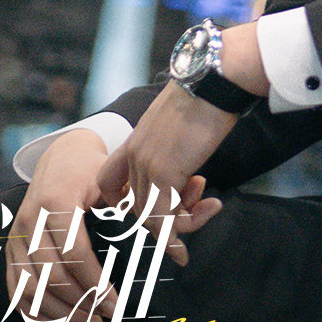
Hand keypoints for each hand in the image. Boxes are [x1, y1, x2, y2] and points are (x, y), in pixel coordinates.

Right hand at [4, 129, 117, 321]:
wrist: (60, 157)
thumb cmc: (91, 171)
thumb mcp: (110, 182)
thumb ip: (128, 211)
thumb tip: (161, 245)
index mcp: (56, 201)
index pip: (75, 253)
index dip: (95, 284)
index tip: (116, 305)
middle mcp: (29, 220)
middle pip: (52, 275)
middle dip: (80, 303)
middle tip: (106, 320)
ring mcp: (15, 236)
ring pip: (30, 286)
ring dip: (59, 313)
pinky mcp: (10, 248)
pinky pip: (15, 287)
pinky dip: (34, 311)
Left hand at [93, 82, 234, 258]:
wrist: (213, 82)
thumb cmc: (208, 97)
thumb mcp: (183, 123)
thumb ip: (177, 145)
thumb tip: (191, 157)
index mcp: (136, 139)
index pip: (109, 180)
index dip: (122, 201)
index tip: (150, 207)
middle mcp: (134, 154)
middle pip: (136, 205)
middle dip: (168, 215)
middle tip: (200, 205)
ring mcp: (145, 164)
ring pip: (151, 216)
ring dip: (181, 224)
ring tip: (209, 208)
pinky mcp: (163, 173)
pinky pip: (164, 218)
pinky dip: (178, 235)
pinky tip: (191, 239)